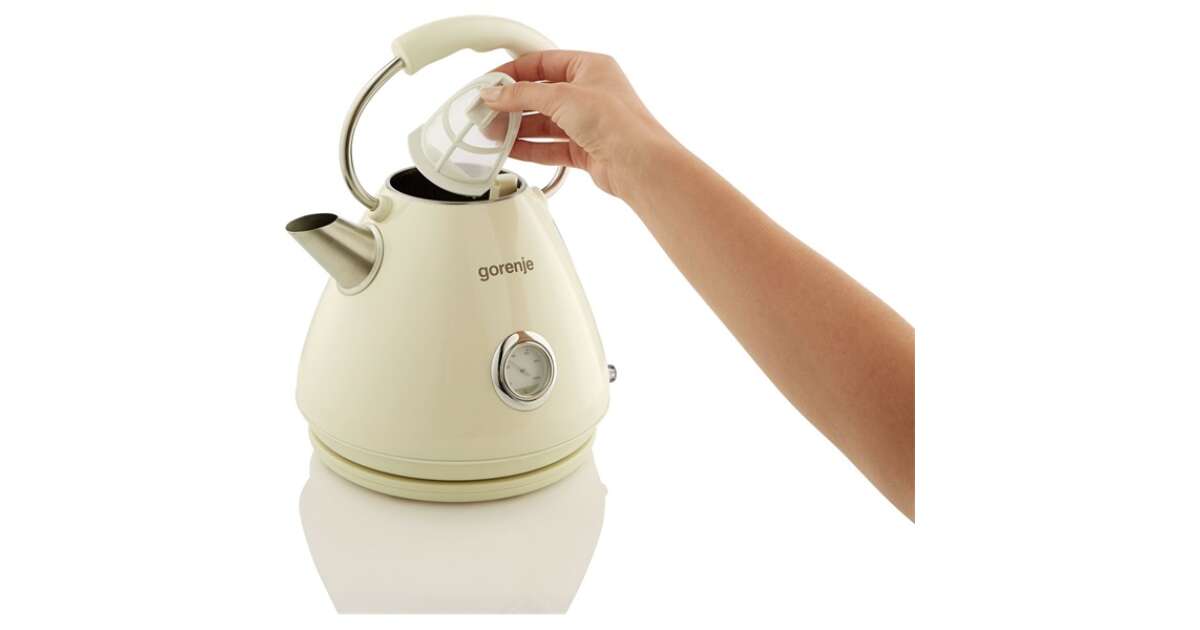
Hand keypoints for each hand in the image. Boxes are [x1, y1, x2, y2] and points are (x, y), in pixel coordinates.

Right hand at [482, 51, 678, 199]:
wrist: (639, 163)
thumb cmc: (618, 122)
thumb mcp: (562, 97)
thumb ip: (522, 95)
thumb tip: (495, 93)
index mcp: (590, 67)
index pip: (543, 63)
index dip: (514, 73)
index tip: (490, 83)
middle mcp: (590, 93)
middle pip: (541, 94)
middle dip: (512, 104)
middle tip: (487, 111)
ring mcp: (588, 123)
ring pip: (544, 123)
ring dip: (518, 128)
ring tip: (492, 132)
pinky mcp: (585, 149)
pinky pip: (550, 146)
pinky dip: (530, 147)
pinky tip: (511, 148)